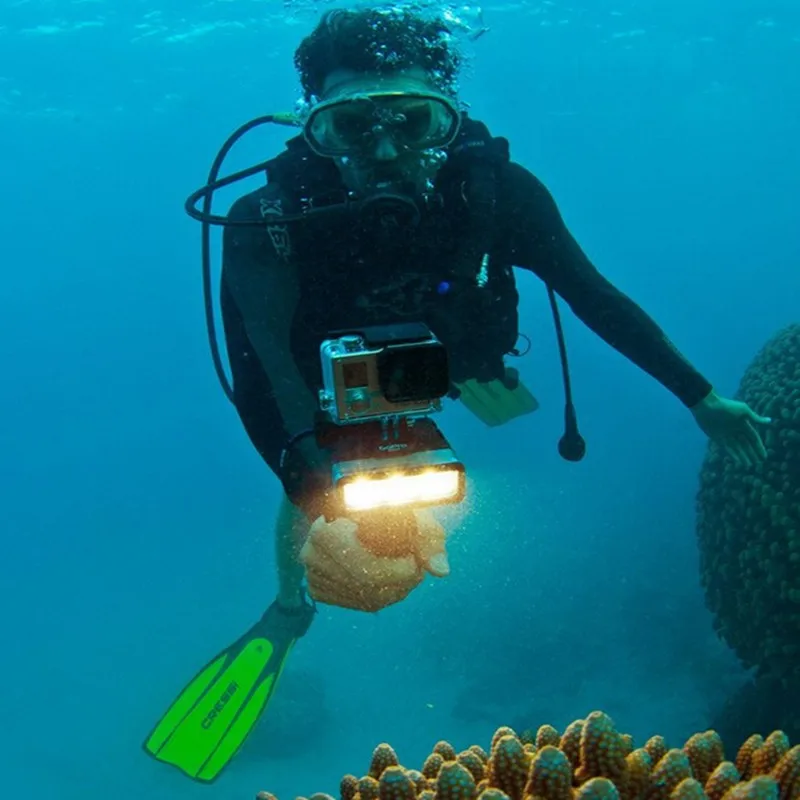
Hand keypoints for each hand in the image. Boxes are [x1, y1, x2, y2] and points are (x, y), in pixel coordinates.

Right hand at [299, 508, 449, 611]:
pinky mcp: (317, 587)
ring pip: (364, 598)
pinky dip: (378, 596)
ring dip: (392, 590)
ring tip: (402, 572)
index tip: (415, 559)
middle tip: (415, 569)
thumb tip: (441, 571)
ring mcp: (312, 574)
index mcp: (327, 530)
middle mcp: (312, 554)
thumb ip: (428, 539)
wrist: (351, 510)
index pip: (371, 567)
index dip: (402, 570)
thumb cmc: (384, 509)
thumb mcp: (409, 515)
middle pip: (368, 586)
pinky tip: (384, 580)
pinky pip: (356, 603)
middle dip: (400, 582)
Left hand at [690, 389, 770, 466]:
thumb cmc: (726, 407)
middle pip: (746, 444)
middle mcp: (736, 431)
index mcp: (744, 424)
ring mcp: (727, 435)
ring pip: (738, 448)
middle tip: (758, 463)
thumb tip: (770, 421)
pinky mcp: (718, 438)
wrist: (707, 406)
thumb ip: (755, 418)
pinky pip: (728, 448)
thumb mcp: (743, 411)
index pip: (754, 438)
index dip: (759, 447)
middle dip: (752, 453)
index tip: (764, 456)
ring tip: (749, 465)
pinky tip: (739, 461)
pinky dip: (733, 455)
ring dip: (744, 456)